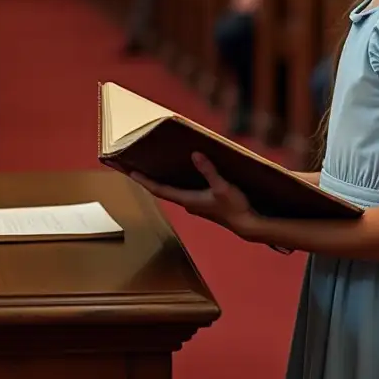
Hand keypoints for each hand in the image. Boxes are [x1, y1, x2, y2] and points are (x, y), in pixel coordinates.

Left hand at [130, 153, 256, 234]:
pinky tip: (178, 174)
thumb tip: (195, 154)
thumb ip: (209, 171)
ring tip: (153, 167)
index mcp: (188, 200)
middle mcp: (188, 203)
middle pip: (162, 190)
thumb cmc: (235, 207)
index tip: (131, 173)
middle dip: (149, 180)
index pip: (160, 190)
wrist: (247, 224)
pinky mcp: (202, 204)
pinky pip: (183, 191)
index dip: (145, 181)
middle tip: (136, 167)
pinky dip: (175, 183)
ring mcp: (195, 205)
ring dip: (162, 181)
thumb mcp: (223, 187)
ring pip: (173, 191)